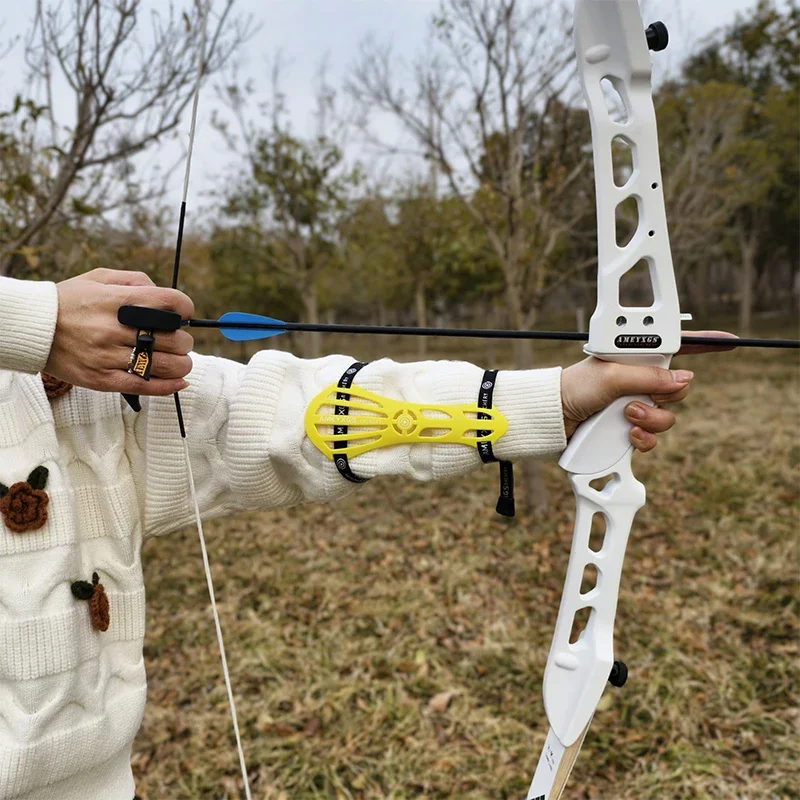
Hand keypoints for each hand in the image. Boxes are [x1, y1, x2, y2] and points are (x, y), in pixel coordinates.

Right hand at [45, 268, 194, 396]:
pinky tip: (179, 381)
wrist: (33, 328)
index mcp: (118, 300)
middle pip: (175, 339)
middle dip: (183, 339)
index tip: (182, 313)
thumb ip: (137, 281)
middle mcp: (115, 329)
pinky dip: (169, 386)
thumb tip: (169, 300)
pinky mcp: (103, 380)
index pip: (171, 303)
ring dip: (181, 363)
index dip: (185, 308)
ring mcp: (109, 356)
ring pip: (166, 365)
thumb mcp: (100, 278)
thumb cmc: (71, 301)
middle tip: (177, 339)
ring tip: (177, 359)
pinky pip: (146, 386)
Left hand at [560, 331, 735, 451]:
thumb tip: (686, 380)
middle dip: (666, 396)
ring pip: (666, 416)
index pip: (675, 348)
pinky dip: (643, 438)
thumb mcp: (611, 377)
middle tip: (640, 396)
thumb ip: (649, 378)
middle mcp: (637, 382)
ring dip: (651, 419)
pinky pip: (651, 438)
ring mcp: (633, 406)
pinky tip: (628, 434)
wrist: (551, 418)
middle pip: (676, 389)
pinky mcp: (627, 430)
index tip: (728, 341)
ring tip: (626, 415)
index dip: (702, 343)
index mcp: (634, 359)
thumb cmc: (572, 388)